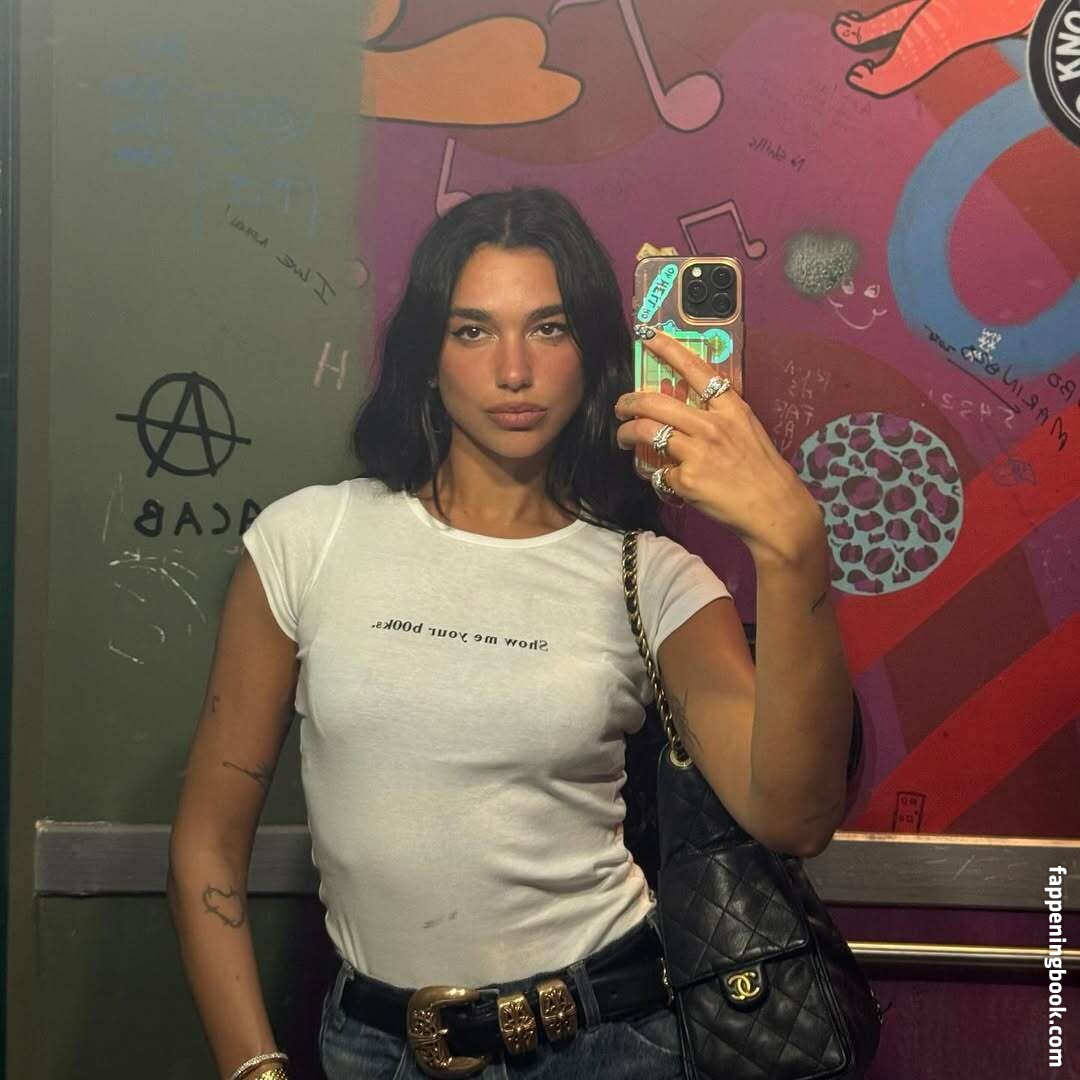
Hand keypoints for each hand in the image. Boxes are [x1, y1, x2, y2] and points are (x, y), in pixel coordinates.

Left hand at [614, 327, 824, 567]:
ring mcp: (697, 452)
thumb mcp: (747, 431)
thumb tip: (683, 412)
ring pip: (645, 432)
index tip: (648, 335)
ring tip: (623, 439)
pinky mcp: (686, 480)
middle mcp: (711, 425)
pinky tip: (661, 478)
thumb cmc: (762, 471)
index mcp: (731, 409)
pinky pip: (658, 472)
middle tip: (621, 407)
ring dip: (626, 435)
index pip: (695, 370)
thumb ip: (718, 417)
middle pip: (655, 402)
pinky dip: (655, 475)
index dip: (669, 348)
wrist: (775, 509)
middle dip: (629, 402)